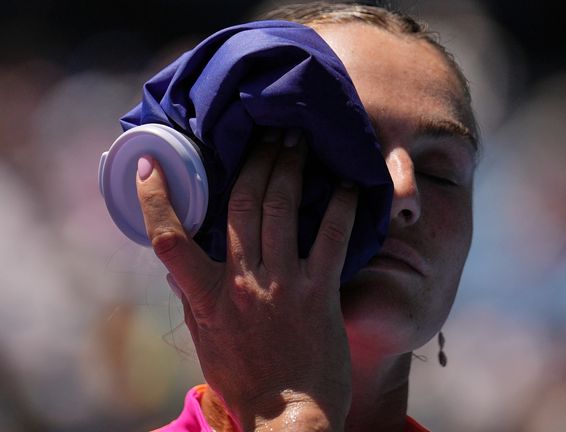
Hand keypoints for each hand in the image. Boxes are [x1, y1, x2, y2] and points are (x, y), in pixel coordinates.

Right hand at [135, 129, 357, 430]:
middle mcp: (241, 283)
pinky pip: (331, 239)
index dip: (157, 198)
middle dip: (253, 160)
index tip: (152, 163)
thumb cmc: (246, 381)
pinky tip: (345, 183)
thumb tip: (182, 266)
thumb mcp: (206, 340)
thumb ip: (195, 298)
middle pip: (241, 204)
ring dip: (288, 168)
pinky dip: (339, 206)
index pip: (169, 239)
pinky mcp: (320, 293)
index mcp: (205, 296)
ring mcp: (282, 285)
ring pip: (281, 209)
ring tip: (296, 140)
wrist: (288, 418)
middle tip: (266, 132)